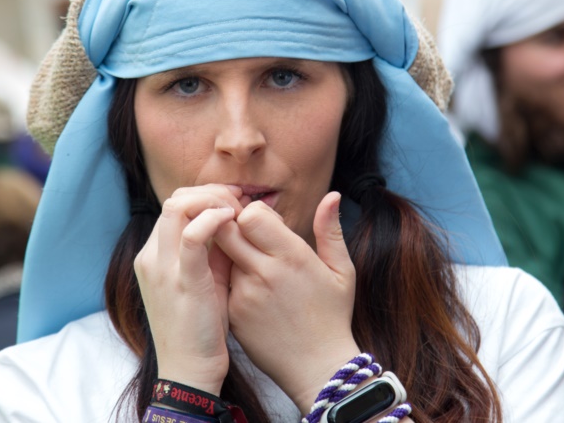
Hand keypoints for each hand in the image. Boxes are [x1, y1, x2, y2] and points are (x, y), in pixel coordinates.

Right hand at [135, 185, 242, 395]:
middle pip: (175, 199)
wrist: (189, 370)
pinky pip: (192, 235)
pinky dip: (213, 218)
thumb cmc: (200, 330)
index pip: (174, 207)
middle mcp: (151, 257)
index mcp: (153, 257)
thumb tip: (233, 226)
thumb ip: (213, 254)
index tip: (234, 200)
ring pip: (178, 207)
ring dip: (212, 199)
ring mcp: (162, 267)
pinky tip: (232, 221)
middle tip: (239, 199)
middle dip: (210, 191)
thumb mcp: (204, 283)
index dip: (206, 195)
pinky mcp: (181, 280)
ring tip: (236, 209)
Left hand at [214, 191, 360, 412]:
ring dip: (231, 254)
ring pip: (221, 255)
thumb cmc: (333, 316)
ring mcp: (245, 294)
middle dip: (233, 225)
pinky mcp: (232, 312)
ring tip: (253, 266)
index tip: (264, 224)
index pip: (251, 214)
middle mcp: (264, 272)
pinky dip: (230, 280)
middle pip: (227, 229)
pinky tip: (251, 292)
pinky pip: (222, 283)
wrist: (317, 368)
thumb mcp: (342, 272)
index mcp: (293, 256)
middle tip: (247, 235)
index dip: (253, 212)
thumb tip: (331, 194)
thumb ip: (330, 230)